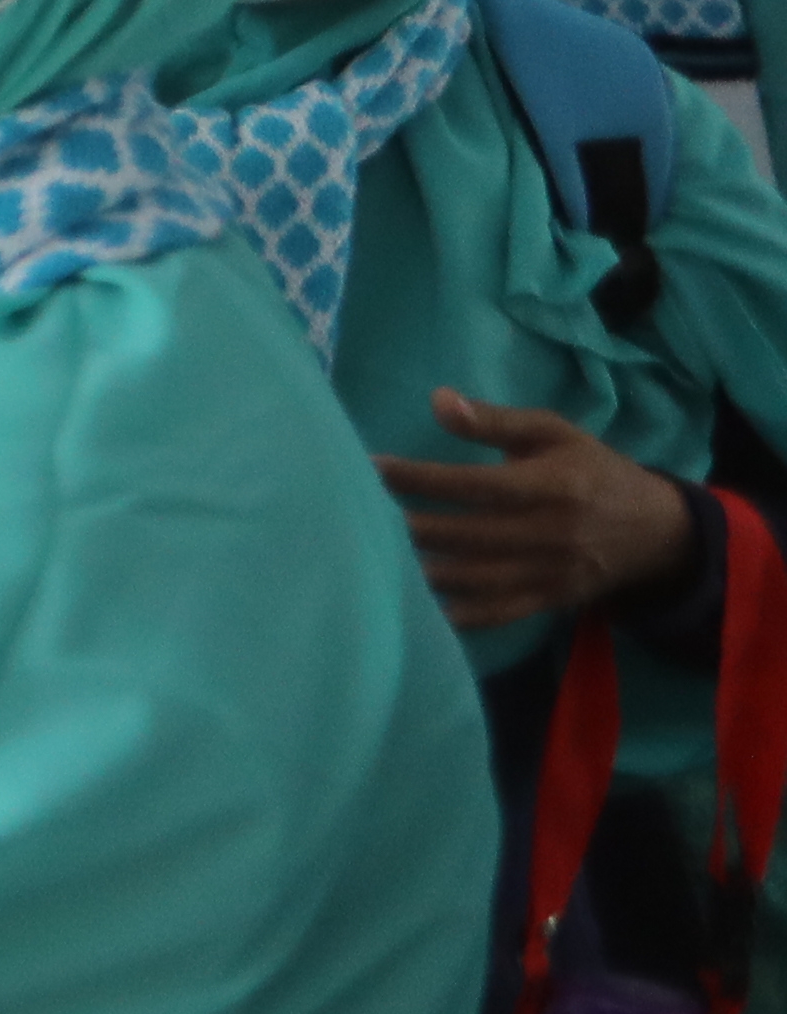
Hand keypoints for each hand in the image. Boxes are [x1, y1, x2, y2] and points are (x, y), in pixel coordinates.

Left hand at [386, 392, 700, 633]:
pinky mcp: (547, 602)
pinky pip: (493, 613)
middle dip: (409, 526)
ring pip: (473, 578)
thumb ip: (495, 420)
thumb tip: (437, 400)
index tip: (373, 468)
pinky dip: (451, 612)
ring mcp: (548, 574)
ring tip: (372, 554)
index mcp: (552, 487)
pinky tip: (412, 603)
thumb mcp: (555, 434)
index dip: (422, 478)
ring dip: (421, 569)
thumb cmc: (593, 471)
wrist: (656, 533)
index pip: (475, 485)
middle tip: (357, 515)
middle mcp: (549, 534)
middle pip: (466, 535)